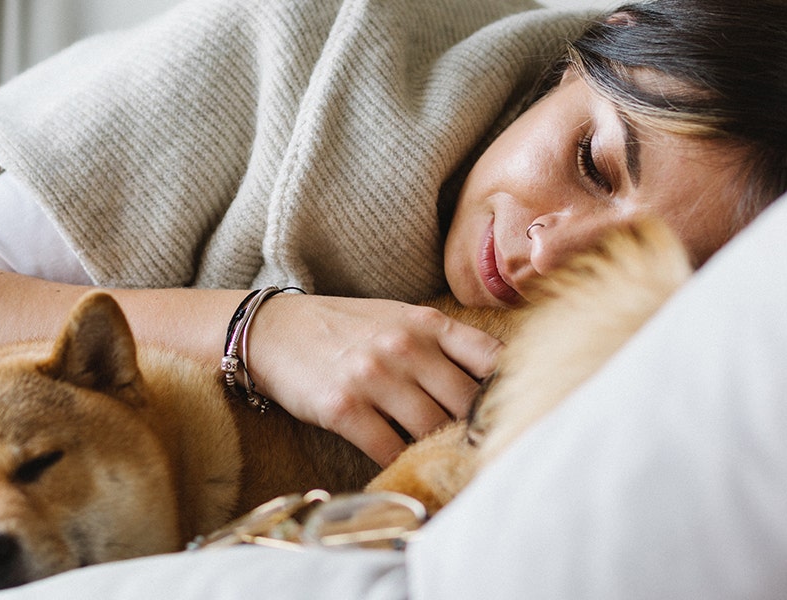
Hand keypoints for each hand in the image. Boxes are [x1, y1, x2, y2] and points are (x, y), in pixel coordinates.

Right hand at [245, 294, 501, 465]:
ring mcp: (374, 378)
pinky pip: (389, 449)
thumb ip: (442, 344)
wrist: (271, 331)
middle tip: (484, 453)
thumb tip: (494, 381)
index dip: (511, 390)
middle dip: (476, 432)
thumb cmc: (341, 329)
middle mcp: (405, 348)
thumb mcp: (397, 319)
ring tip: (447, 465)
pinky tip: (406, 467)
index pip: (492, 358)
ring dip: (440, 452)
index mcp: (426, 324)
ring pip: (431, 430)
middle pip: (466, 403)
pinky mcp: (344, 409)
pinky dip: (402, 464)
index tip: (515, 414)